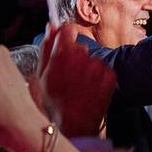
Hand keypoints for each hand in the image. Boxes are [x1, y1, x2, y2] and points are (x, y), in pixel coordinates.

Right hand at [39, 22, 117, 137]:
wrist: (74, 126)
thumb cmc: (54, 102)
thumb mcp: (41, 75)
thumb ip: (46, 47)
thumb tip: (51, 25)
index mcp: (62, 53)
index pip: (68, 29)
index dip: (65, 36)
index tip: (64, 45)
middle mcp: (82, 55)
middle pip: (80, 47)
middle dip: (75, 58)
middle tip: (69, 78)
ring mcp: (97, 66)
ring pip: (92, 59)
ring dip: (87, 69)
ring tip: (80, 88)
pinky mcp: (110, 76)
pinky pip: (104, 70)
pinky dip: (99, 78)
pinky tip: (90, 91)